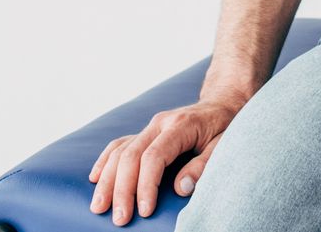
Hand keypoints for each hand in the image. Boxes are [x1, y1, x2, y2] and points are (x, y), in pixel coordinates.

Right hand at [88, 96, 241, 223]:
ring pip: (120, 151)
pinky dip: (104, 161)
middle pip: (131, 156)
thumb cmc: (226, 126)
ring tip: (99, 207)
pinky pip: (119, 144)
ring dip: (107, 180)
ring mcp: (150, 126)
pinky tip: (94, 178)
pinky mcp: (146, 132)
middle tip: (119, 218)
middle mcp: (160, 123)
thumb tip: (181, 187)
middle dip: (122, 189)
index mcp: (180, 126)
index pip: (154, 157)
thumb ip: (204, 165)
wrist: (223, 103)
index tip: (145, 211)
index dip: (146, 186)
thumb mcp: (224, 144)